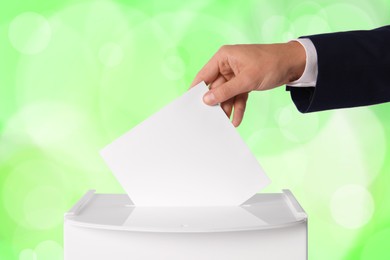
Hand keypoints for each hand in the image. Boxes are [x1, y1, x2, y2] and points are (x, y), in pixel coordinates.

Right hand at [191, 42, 305, 126]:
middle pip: (215, 88)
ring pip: (227, 95)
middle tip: (210, 118)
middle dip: (215, 103)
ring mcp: (236, 75)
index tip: (189, 104)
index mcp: (223, 58)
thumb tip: (207, 100)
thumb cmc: (270, 63)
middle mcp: (227, 66)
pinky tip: (236, 120)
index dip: (196, 89)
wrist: (294, 64)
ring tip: (224, 123)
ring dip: (227, 108)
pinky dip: (237, 108)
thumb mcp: (246, 79)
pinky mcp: (245, 83)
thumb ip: (226, 91)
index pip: (204, 75)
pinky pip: (237, 97)